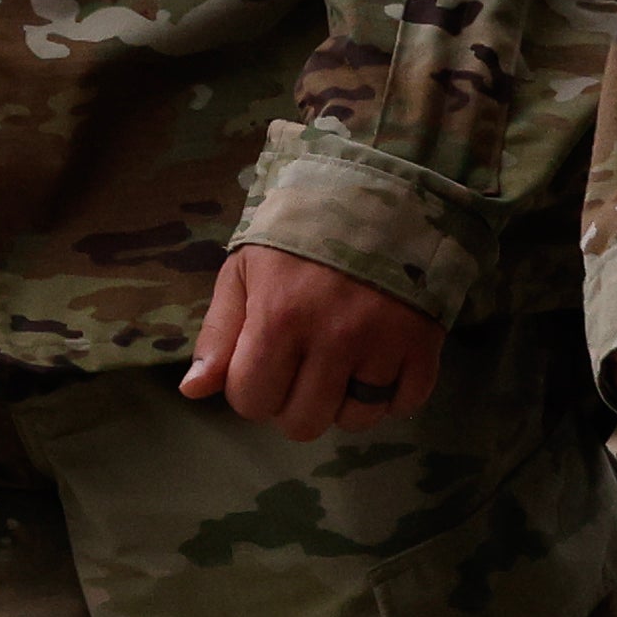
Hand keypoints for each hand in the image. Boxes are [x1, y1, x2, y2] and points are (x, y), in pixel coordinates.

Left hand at [180, 246, 446, 443]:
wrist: (380, 193)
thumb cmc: (300, 235)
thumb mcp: (245, 271)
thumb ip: (219, 334)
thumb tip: (192, 391)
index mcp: (279, 319)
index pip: (251, 401)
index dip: (251, 389)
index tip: (263, 364)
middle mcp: (332, 338)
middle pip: (302, 422)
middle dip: (292, 403)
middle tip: (301, 367)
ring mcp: (383, 344)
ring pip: (354, 420)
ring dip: (341, 403)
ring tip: (339, 365)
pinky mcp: (424, 345)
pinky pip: (404, 405)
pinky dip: (389, 398)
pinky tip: (377, 366)